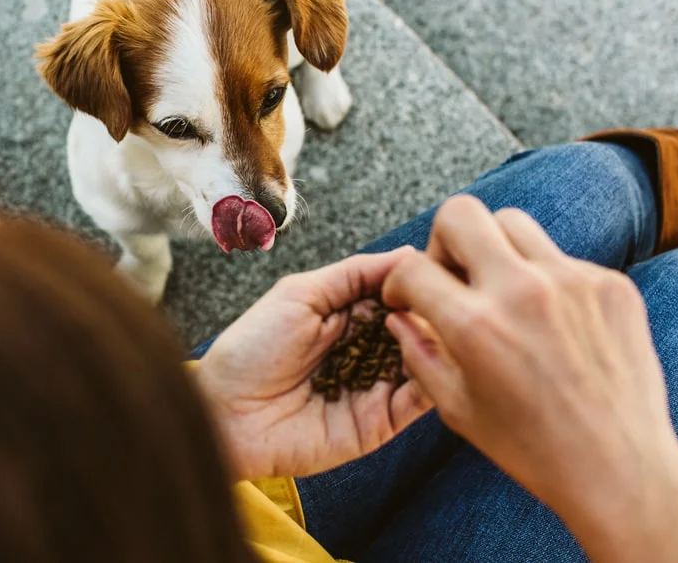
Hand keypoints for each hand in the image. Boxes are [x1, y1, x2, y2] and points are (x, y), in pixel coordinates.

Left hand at [194, 247, 431, 481]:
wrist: (223, 412)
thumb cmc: (251, 349)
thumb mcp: (301, 295)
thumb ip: (355, 274)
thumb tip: (408, 255)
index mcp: (350, 316)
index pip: (400, 296)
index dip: (423, 284)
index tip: (447, 267)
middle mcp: (369, 349)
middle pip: (419, 328)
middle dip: (437, 312)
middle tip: (453, 295)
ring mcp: (377, 387)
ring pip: (426, 363)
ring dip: (438, 343)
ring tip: (441, 323)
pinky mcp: (379, 423)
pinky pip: (417, 403)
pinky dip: (432, 381)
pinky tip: (433, 357)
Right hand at [382, 196, 677, 561]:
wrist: (619, 468)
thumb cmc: (533, 448)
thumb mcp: (456, 408)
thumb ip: (418, 353)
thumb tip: (399, 317)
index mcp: (474, 326)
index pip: (412, 267)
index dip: (398, 281)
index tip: (406, 295)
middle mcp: (521, 292)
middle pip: (459, 213)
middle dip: (440, 241)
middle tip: (450, 275)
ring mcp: (571, 282)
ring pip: (512, 222)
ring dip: (492, 248)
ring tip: (498, 290)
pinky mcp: (609, 284)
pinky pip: (559, 256)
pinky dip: (542, 278)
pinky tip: (548, 320)